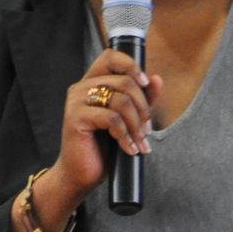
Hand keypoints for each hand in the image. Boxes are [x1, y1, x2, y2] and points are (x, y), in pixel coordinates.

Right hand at [40, 48, 164, 210]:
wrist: (80, 175)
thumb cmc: (102, 148)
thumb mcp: (127, 121)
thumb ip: (141, 100)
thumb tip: (157, 79)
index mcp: (92, 82)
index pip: (111, 56)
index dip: (131, 65)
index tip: (146, 83)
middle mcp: (82, 87)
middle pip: (124, 81)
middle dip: (143, 107)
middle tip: (147, 130)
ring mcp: (77, 101)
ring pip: (121, 100)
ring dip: (136, 125)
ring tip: (140, 142)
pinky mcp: (76, 118)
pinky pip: (112, 119)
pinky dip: (125, 135)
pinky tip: (129, 149)